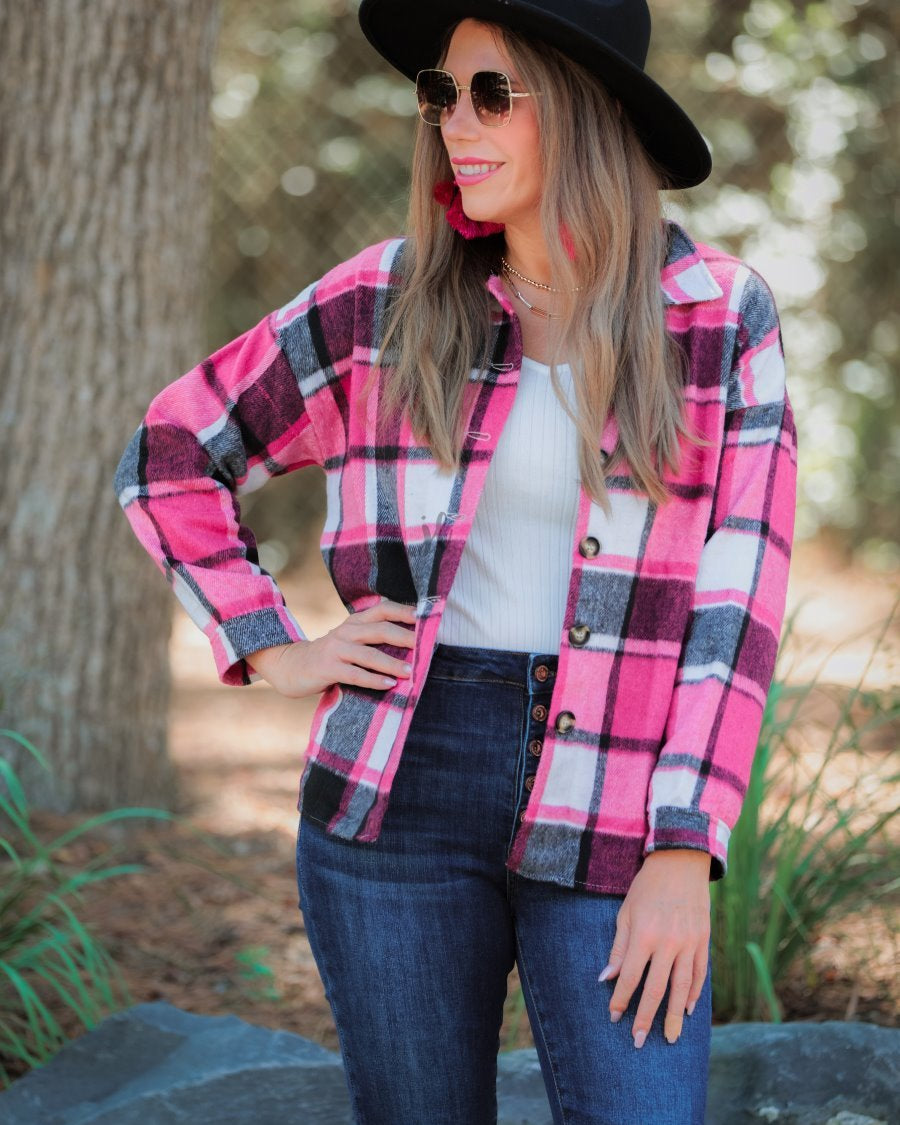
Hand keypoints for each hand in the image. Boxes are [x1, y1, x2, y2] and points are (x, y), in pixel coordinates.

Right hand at [246, 597, 418, 698]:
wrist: (290, 666)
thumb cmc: (330, 656)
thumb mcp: (349, 640)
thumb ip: (372, 638)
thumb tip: (411, 645)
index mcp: (355, 622)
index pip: (382, 610)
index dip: (404, 612)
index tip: (425, 617)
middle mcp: (346, 631)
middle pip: (380, 629)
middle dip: (405, 638)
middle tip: (425, 647)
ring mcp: (336, 649)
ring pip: (369, 654)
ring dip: (392, 663)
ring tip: (410, 672)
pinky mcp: (328, 668)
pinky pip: (355, 674)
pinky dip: (373, 679)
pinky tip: (388, 685)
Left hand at [599, 849, 710, 1047]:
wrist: (680, 862)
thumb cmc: (646, 887)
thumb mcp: (625, 912)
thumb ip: (618, 947)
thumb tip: (606, 979)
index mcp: (644, 934)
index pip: (630, 976)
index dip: (621, 999)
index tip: (614, 1018)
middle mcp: (668, 942)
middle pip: (656, 989)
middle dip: (646, 1017)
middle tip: (639, 1042)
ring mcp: (689, 942)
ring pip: (682, 987)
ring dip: (675, 1015)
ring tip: (671, 1038)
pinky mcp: (704, 940)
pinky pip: (700, 974)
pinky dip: (694, 993)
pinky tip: (688, 1010)